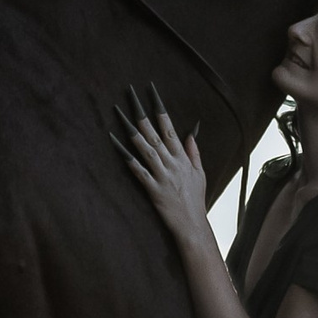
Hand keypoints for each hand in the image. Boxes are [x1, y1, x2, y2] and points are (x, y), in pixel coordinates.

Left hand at [114, 88, 210, 250]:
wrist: (193, 225)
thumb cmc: (196, 200)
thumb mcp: (200, 173)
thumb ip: (194, 152)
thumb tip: (191, 132)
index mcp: (183, 158)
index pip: (170, 128)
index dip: (159, 109)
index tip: (151, 93)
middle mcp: (172, 163)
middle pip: (154, 134)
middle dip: (141, 113)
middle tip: (130, 95)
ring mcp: (162, 176)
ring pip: (145, 149)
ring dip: (131, 131)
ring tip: (120, 115)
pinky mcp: (153, 190)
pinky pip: (138, 171)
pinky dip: (127, 158)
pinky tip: (117, 146)